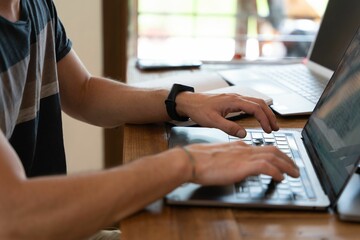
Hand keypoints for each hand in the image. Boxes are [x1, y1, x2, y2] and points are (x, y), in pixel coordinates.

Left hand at [176, 92, 278, 137]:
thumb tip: (243, 134)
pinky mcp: (232, 100)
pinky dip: (258, 110)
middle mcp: (236, 97)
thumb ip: (228, 127)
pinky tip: (258, 117)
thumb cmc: (199, 110)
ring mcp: (235, 98)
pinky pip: (250, 103)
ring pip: (256, 102)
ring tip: (270, 124)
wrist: (189, 102)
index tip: (269, 130)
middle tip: (275, 128)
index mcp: (233, 101)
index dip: (265, 119)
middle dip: (270, 116)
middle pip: (260, 104)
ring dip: (265, 112)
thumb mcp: (212, 121)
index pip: (256, 108)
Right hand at [182, 141, 298, 184]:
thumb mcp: (218, 158)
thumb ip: (230, 159)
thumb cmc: (199, 160)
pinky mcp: (242, 165)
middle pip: (272, 150)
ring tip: (294, 173)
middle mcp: (244, 149)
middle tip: (294, 167)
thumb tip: (235, 166)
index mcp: (239, 146)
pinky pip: (266, 167)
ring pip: (273, 157)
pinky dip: (276, 171)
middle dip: (287, 159)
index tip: (281, 161)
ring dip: (287, 165)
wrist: (191, 160)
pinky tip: (280, 178)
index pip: (262, 148)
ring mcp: (244, 156)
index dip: (276, 155)